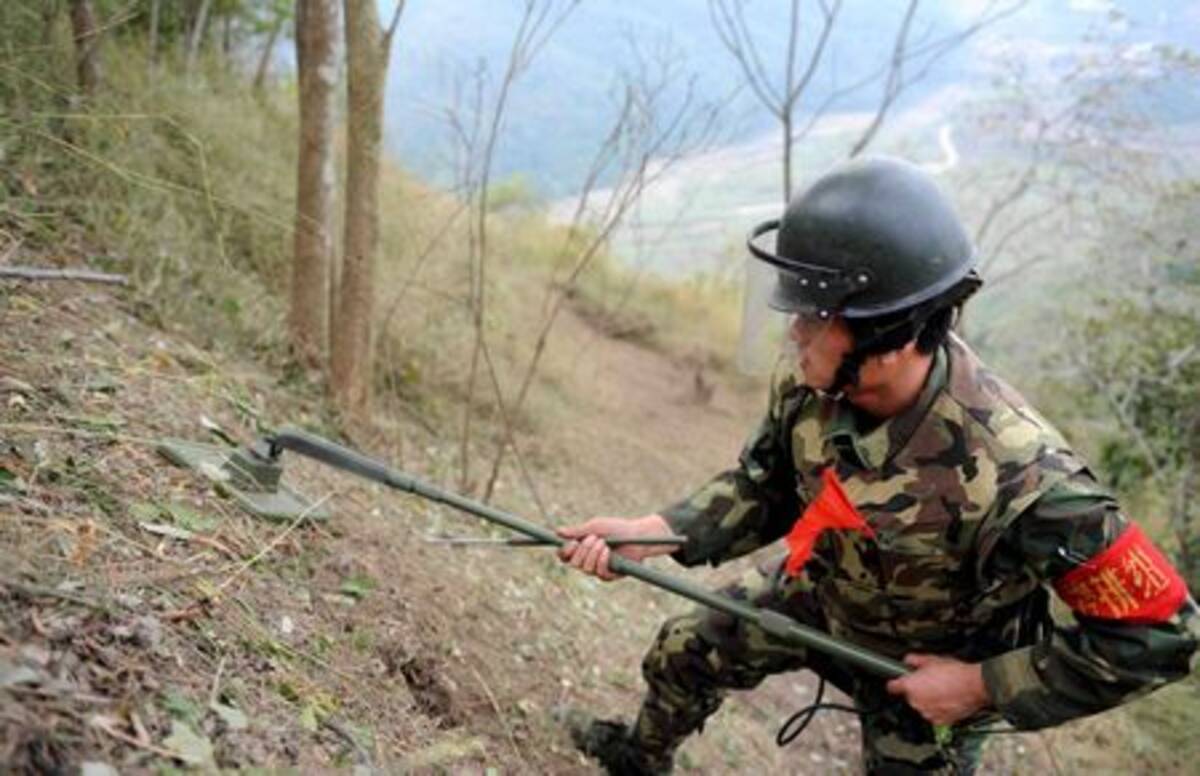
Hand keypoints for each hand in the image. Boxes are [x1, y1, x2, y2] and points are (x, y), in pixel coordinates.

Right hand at [556, 514, 674, 581]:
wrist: (637, 535)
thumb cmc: (616, 528)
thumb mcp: (595, 527)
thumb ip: (577, 531)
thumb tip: (558, 532)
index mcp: (580, 549)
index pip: (564, 556)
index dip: (564, 551)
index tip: (572, 542)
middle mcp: (587, 561)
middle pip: (573, 564)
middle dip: (582, 549)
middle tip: (594, 538)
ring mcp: (598, 569)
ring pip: (585, 569)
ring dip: (593, 554)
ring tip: (603, 543)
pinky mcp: (610, 575)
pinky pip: (600, 574)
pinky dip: (602, 561)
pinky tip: (608, 552)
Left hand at [885, 653, 990, 725]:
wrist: (974, 686)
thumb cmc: (955, 673)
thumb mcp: (932, 660)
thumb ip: (915, 660)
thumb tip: (908, 660)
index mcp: (910, 686)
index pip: (892, 687)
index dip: (894, 683)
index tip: (896, 683)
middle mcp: (916, 702)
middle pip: (910, 696)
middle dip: (917, 690)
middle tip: (929, 682)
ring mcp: (927, 713)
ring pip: (922, 706)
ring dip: (927, 701)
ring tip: (941, 690)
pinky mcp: (940, 721)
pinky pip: (933, 715)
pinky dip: (937, 710)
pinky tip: (946, 700)